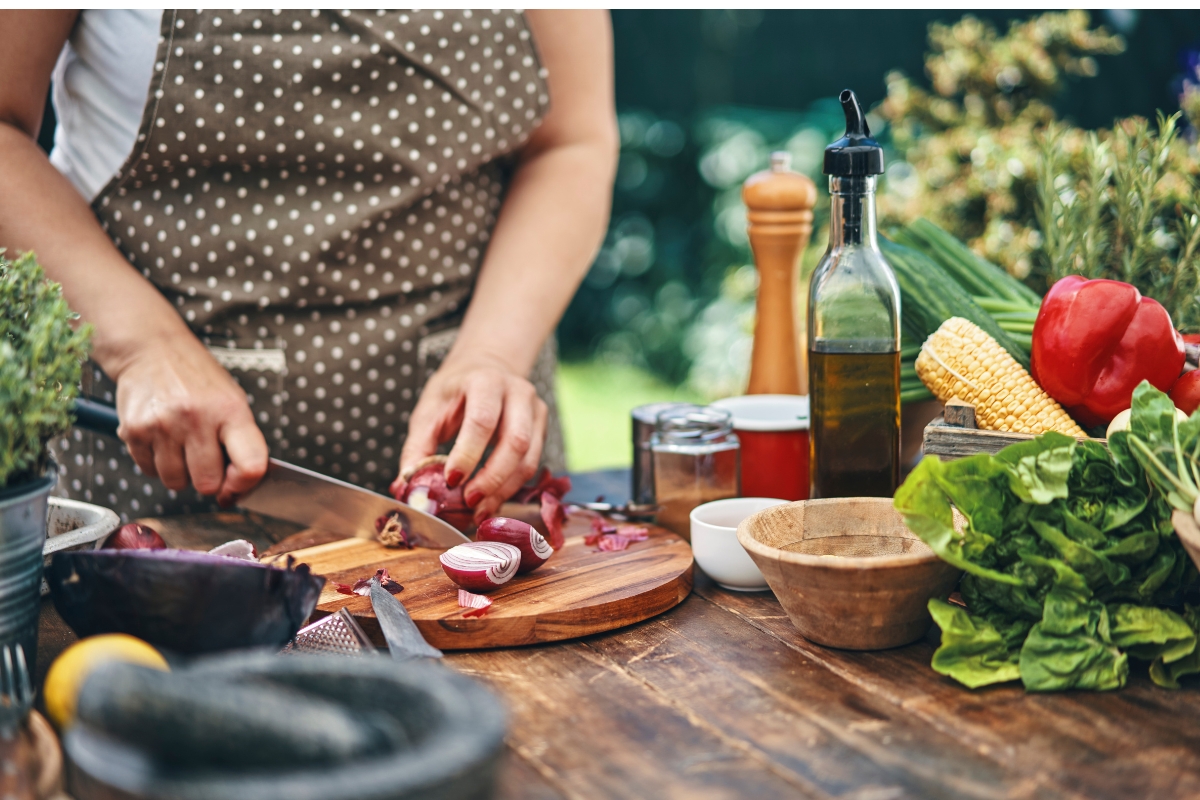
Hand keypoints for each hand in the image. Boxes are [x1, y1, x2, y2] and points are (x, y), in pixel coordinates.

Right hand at [113, 336, 268, 505]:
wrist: (152, 350)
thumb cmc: (197, 378)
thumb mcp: (232, 399)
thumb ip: (240, 440)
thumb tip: (239, 486)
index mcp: (230, 410)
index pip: (250, 465)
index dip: (244, 485)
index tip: (236, 487)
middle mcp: (197, 418)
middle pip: (207, 483)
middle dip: (207, 479)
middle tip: (203, 458)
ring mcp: (163, 425)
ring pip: (175, 482)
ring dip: (179, 472)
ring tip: (180, 445)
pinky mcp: (134, 431)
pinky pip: (149, 471)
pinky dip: (156, 464)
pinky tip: (161, 440)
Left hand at [395, 355, 547, 521]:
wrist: (486, 370)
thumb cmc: (454, 392)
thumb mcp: (429, 410)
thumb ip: (418, 447)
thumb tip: (408, 485)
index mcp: (485, 381)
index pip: (482, 420)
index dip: (468, 454)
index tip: (452, 480)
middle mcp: (517, 392)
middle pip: (515, 441)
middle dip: (492, 478)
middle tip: (469, 502)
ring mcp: (535, 409)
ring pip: (528, 458)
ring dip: (504, 489)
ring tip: (480, 511)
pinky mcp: (542, 427)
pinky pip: (532, 464)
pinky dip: (512, 487)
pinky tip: (492, 501)